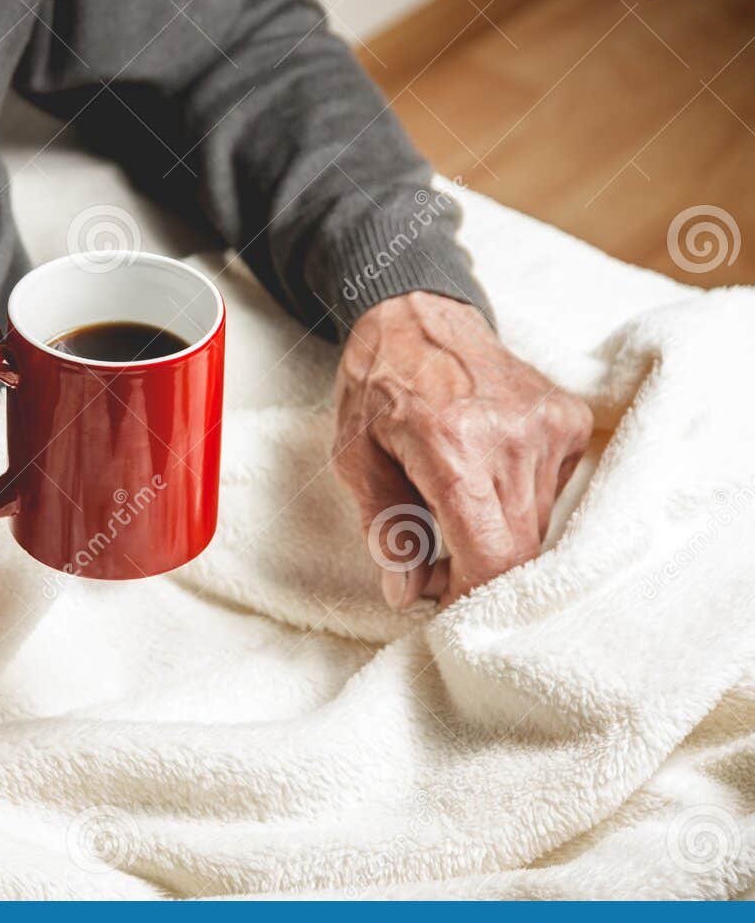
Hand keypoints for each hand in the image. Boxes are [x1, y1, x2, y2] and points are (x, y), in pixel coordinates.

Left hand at [333, 292, 591, 607]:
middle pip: (519, 550)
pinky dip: (517, 501)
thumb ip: (383, 527)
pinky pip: (552, 491)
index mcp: (452, 445)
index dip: (474, 596)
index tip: (448, 608)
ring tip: (451, 512)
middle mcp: (511, 436)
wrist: (417, 315)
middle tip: (434, 566)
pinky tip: (483, 472)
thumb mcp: (353, 458)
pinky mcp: (569, 421)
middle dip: (478, 574)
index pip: (493, 554)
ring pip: (537, 526)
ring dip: (497, 538)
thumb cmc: (376, 387)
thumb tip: (407, 593)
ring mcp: (548, 425)